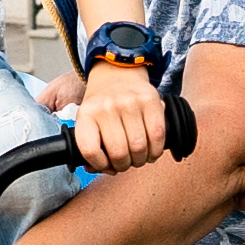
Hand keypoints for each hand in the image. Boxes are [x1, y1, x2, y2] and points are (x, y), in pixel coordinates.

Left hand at [45, 67, 171, 173]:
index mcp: (86, 114)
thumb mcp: (89, 122)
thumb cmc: (103, 106)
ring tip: (139, 157)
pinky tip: (152, 151)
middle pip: (119, 153)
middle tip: (127, 163)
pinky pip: (158, 135)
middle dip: (125, 165)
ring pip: (140, 148)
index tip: (106, 165)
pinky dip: (156, 150)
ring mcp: (129, 102)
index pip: (90, 150)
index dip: (100, 165)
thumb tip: (103, 169)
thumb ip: (91, 147)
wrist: (118, 75)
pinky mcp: (151, 100)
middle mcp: (107, 107)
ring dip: (141, 160)